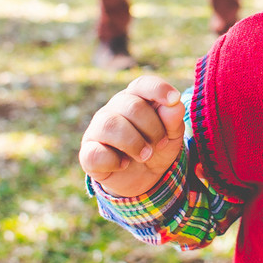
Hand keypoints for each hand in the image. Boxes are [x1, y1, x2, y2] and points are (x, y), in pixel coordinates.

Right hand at [78, 75, 185, 197]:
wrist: (144, 178)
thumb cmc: (157, 147)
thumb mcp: (172, 134)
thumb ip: (173, 118)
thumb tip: (174, 105)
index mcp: (136, 97)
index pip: (142, 84)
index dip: (158, 89)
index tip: (174, 100)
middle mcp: (113, 108)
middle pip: (132, 106)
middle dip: (153, 128)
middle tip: (160, 144)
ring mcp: (97, 129)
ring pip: (110, 125)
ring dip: (134, 143)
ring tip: (146, 155)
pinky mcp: (88, 153)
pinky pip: (95, 153)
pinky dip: (114, 162)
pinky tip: (124, 164)